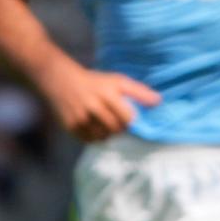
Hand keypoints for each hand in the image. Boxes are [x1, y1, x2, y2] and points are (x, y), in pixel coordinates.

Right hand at [41, 59, 161, 143]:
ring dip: (108, 133)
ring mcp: (80, 117)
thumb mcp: (117, 81)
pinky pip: (90, 140)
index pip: (128, 118)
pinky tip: (93, 125)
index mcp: (107, 92)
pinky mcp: (71, 126)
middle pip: (116, 129)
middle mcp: (93, 105)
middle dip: (120, 127)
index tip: (127, 115)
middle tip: (114, 119)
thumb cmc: (95, 81)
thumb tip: (159, 102)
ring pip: (104, 137)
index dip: (131, 120)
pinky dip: (95, 136)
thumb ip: (139, 92)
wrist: (60, 80)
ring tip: (104, 122)